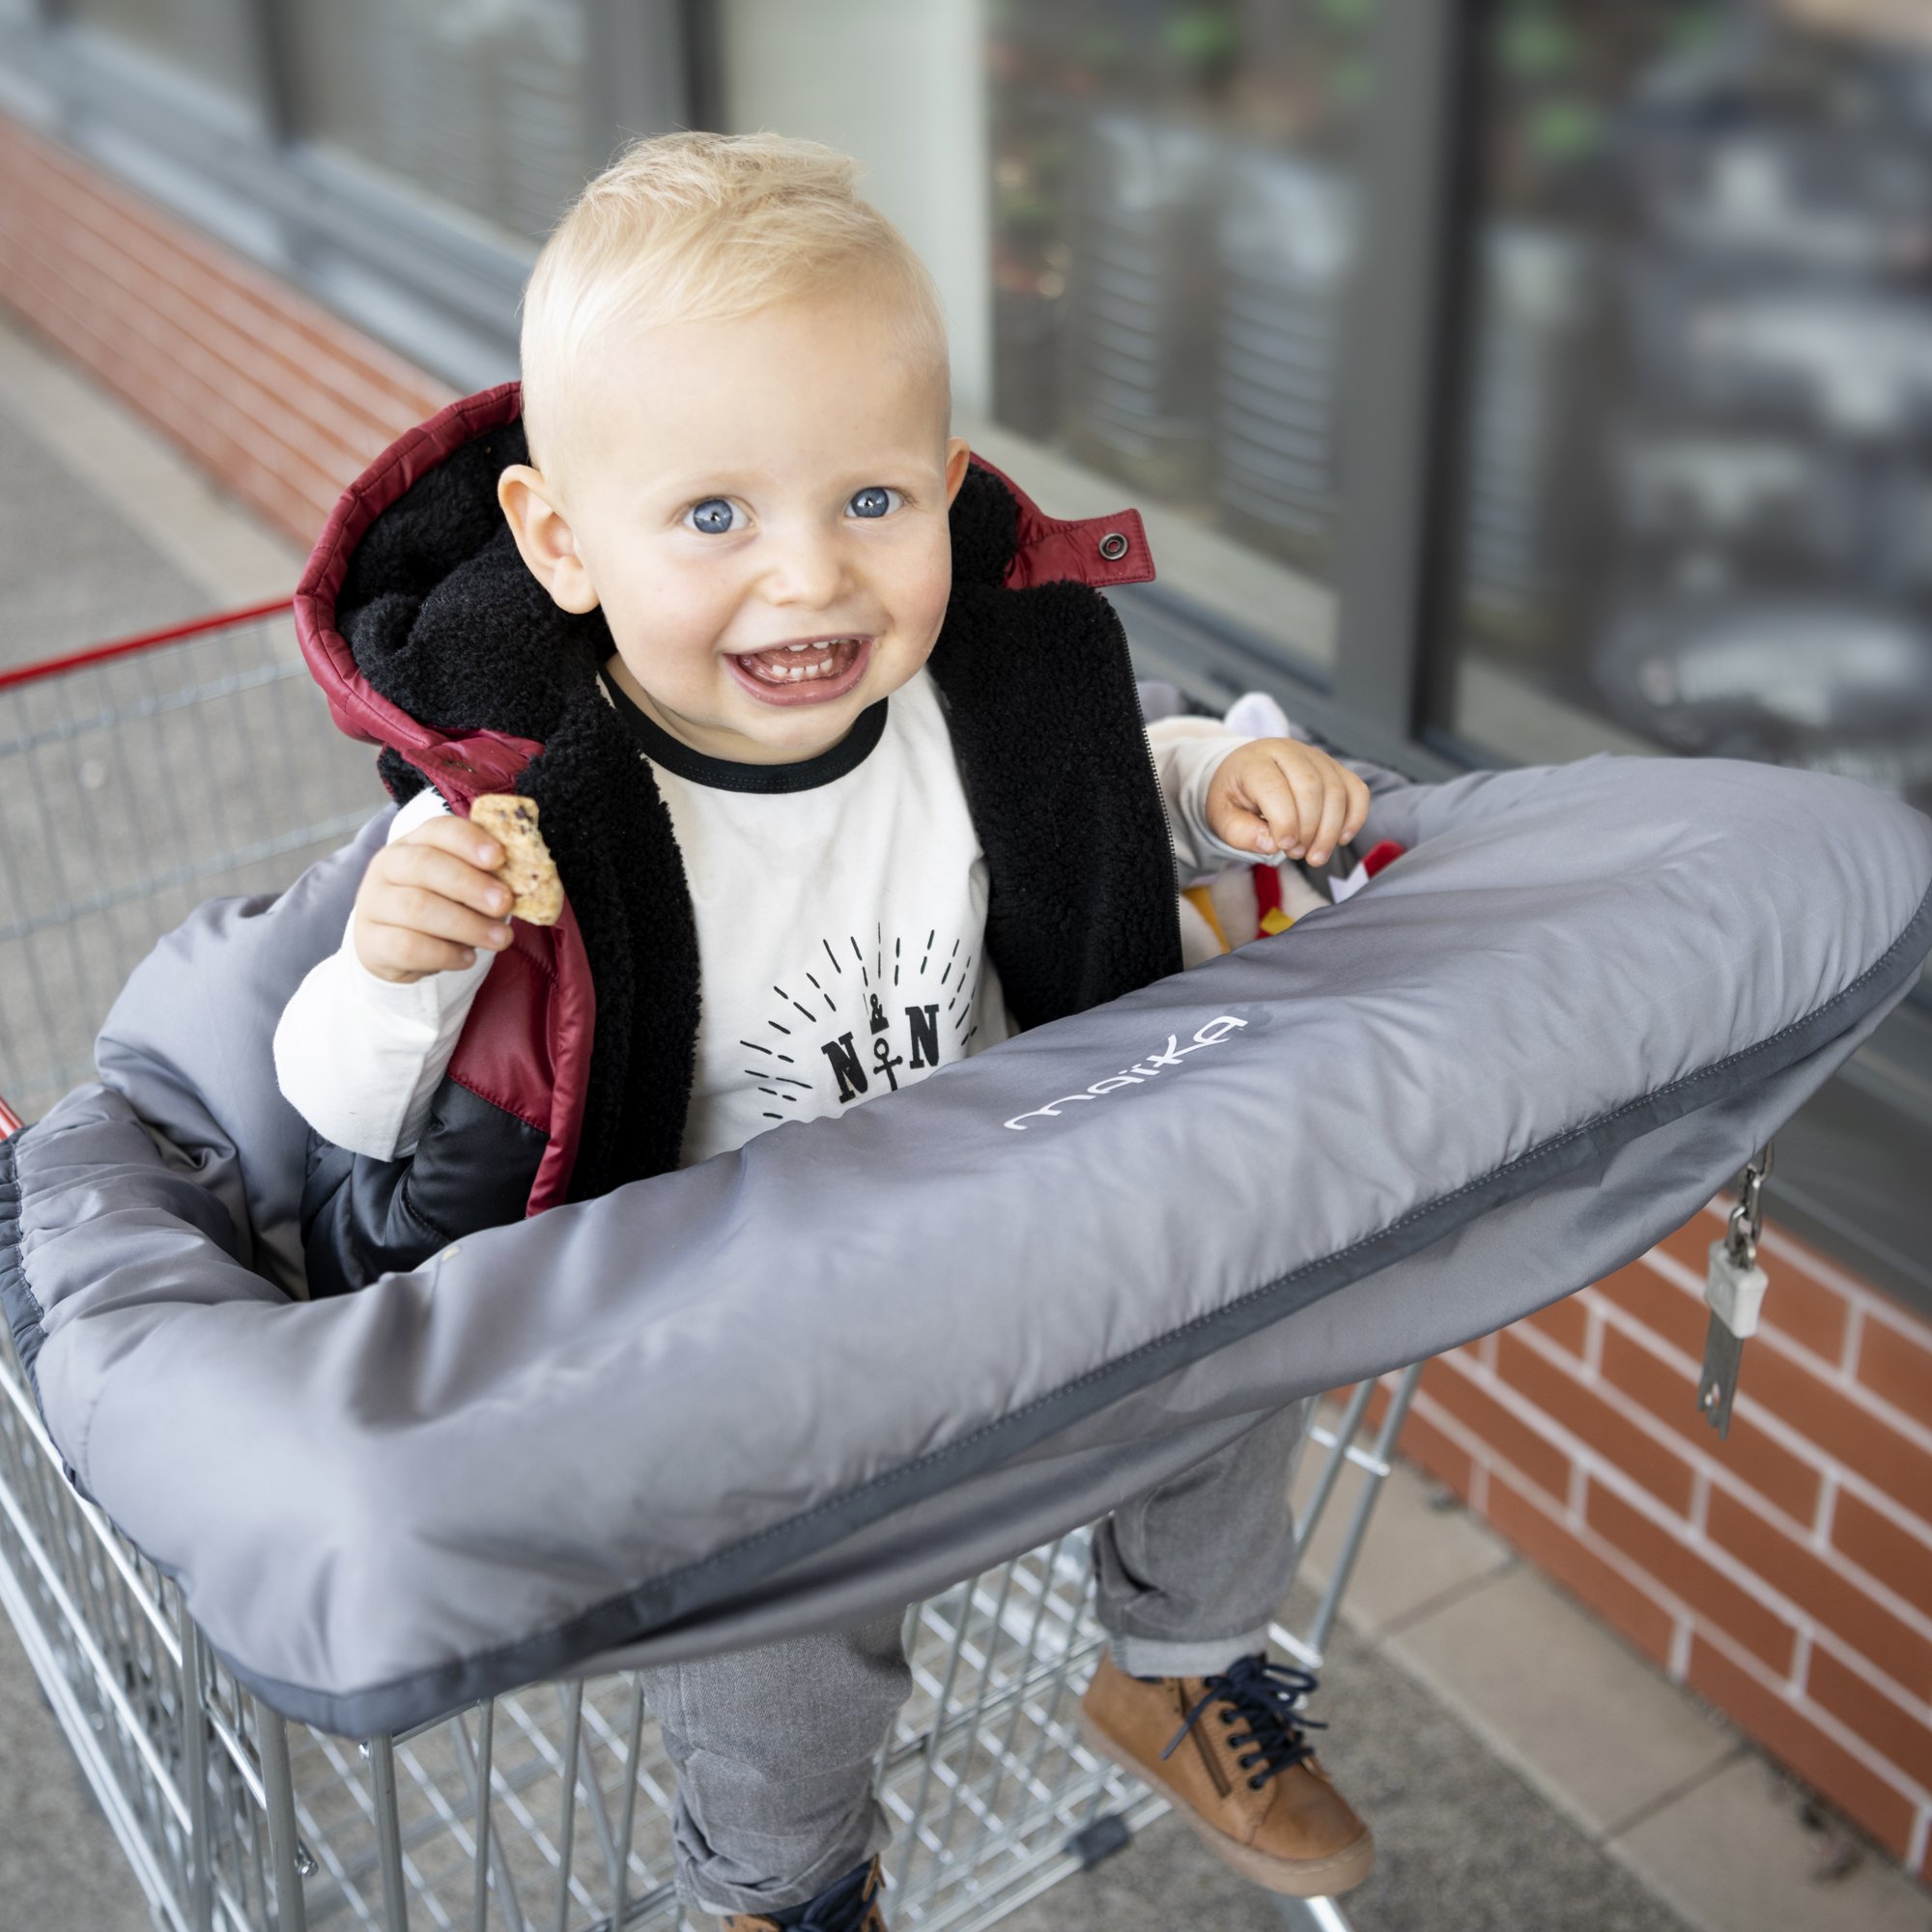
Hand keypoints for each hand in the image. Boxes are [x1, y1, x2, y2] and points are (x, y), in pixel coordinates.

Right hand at [353, 815, 515, 983]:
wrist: (394, 947)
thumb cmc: (440, 905)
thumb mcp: (461, 885)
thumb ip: (487, 876)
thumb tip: (527, 879)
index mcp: (414, 842)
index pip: (438, 829)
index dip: (469, 840)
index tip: (500, 857)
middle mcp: (388, 866)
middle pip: (425, 866)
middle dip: (470, 884)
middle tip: (505, 903)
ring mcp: (374, 903)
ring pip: (417, 909)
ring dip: (467, 925)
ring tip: (501, 939)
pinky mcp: (372, 941)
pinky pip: (408, 947)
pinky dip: (444, 954)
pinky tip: (468, 958)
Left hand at [1205, 738, 1370, 868]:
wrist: (1244, 773)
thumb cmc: (1234, 797)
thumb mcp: (1222, 817)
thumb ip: (1240, 833)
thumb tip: (1271, 844)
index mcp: (1254, 761)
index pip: (1276, 788)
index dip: (1284, 822)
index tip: (1283, 847)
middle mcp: (1288, 751)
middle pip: (1312, 788)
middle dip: (1309, 829)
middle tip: (1297, 854)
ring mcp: (1316, 757)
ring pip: (1337, 791)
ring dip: (1330, 831)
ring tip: (1315, 856)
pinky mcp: (1335, 769)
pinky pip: (1356, 790)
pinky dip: (1354, 818)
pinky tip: (1340, 839)